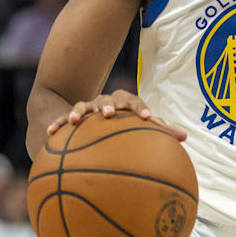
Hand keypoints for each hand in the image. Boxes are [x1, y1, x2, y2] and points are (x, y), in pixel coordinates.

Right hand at [46, 89, 186, 140]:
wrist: (98, 113)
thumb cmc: (126, 124)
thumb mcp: (142, 127)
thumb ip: (161, 131)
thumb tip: (185, 137)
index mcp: (125, 103)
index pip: (135, 102)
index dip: (141, 109)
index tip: (149, 119)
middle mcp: (106, 103)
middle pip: (108, 99)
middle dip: (109, 105)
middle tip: (110, 114)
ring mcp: (89, 108)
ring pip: (83, 106)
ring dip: (80, 111)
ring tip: (76, 120)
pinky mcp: (73, 117)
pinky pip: (63, 120)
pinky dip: (58, 124)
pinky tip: (50, 133)